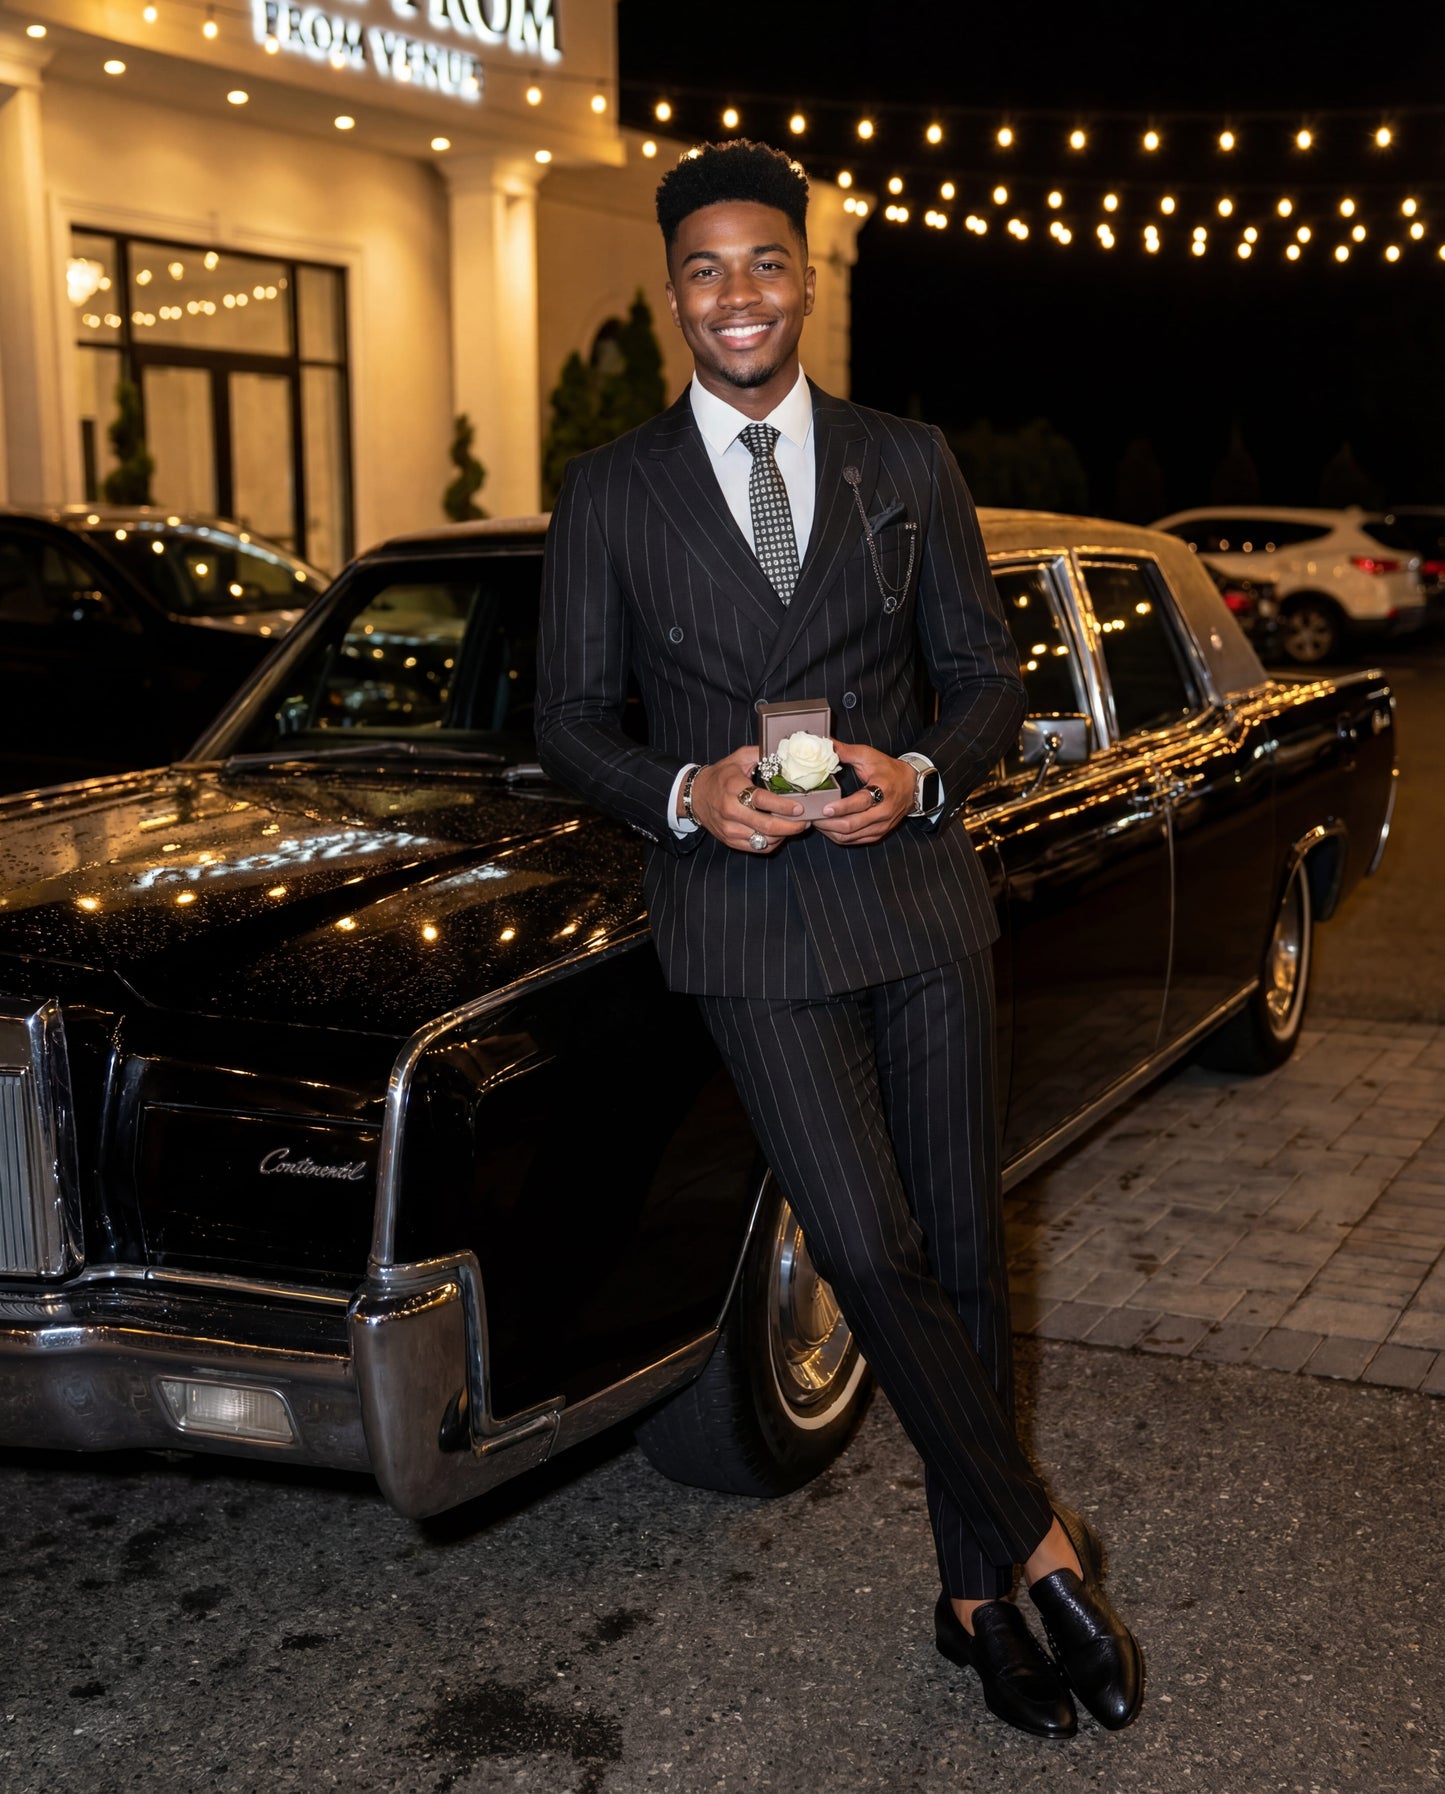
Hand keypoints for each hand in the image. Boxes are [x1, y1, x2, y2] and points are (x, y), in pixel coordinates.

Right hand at [686, 746, 808, 853]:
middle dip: (790, 826)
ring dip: (784, 835)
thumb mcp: (739, 758)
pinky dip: (773, 842)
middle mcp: (730, 811)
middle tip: (805, 821)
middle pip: (766, 825)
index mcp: (734, 788)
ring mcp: (729, 828)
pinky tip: (780, 833)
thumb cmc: (722, 775)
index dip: (783, 806)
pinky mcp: (730, 840)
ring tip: (796, 827)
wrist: (696, 795)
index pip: (762, 800)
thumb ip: (762, 753)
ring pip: (764, 839)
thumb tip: (786, 752)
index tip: (800, 808)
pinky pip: (757, 848)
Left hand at [812, 741, 914, 845]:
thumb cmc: (888, 770)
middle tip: (812, 816)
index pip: (860, 803)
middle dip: (828, 823)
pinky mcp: (878, 834)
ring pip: (850, 836)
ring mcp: (881, 826)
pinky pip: (854, 841)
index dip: (841, 808)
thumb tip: (825, 743)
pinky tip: (827, 829)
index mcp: (883, 790)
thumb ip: (846, 751)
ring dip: (830, 831)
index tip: (824, 808)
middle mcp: (883, 812)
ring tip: (816, 822)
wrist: (912, 786)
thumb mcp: (869, 756)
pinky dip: (838, 837)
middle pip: (852, 825)